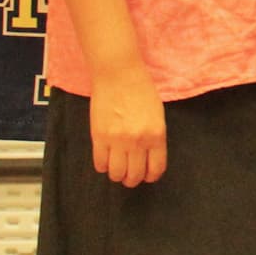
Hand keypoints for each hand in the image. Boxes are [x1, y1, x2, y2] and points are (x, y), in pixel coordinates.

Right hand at [87, 61, 166, 185]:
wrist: (118, 75)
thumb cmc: (141, 90)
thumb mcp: (157, 114)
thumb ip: (154, 136)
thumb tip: (147, 157)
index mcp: (156, 134)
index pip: (156, 168)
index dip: (151, 176)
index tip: (148, 176)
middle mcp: (138, 141)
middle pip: (134, 175)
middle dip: (133, 179)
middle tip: (130, 176)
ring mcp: (117, 140)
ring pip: (116, 173)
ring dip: (117, 175)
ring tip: (117, 168)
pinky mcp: (98, 137)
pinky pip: (99, 163)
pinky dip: (102, 166)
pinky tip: (105, 159)